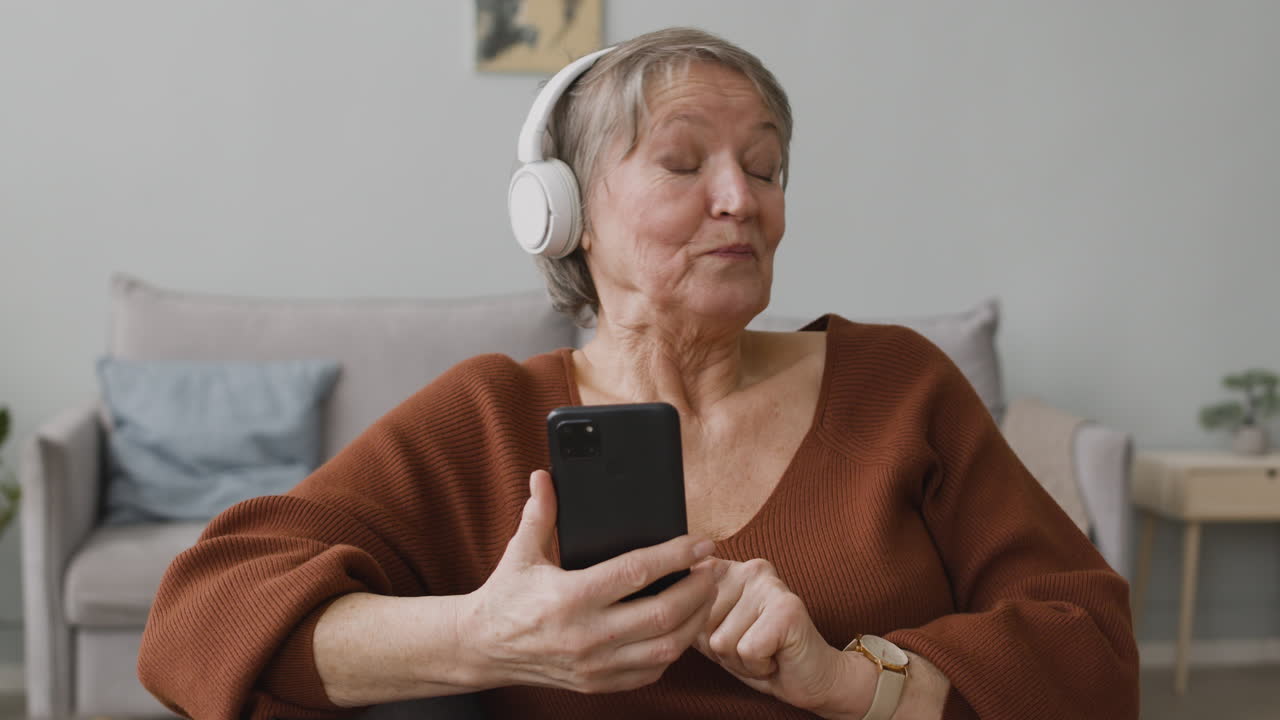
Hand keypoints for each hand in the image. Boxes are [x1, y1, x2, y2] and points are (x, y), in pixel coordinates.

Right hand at [460, 470, 718, 693]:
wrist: (482, 649)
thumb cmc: (506, 596)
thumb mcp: (521, 552)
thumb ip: (539, 513)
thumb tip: (543, 475)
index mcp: (569, 597)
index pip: (636, 573)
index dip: (676, 556)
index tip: (701, 543)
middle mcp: (586, 635)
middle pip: (663, 614)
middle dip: (698, 589)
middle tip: (713, 568)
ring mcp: (594, 665)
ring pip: (665, 648)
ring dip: (695, 620)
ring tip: (706, 595)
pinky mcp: (597, 684)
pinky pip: (651, 671)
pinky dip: (674, 650)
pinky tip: (682, 627)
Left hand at [695, 557, 872, 716]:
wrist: (809, 676)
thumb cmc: (759, 653)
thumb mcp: (713, 632)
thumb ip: (689, 614)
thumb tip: (662, 606)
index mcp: (727, 568)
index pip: (684, 601)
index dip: (700, 633)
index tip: (729, 633)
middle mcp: (749, 567)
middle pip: (701, 625)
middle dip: (720, 649)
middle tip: (750, 645)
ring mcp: (769, 584)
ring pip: (721, 641)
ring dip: (739, 660)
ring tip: (763, 651)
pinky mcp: (787, 607)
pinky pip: (746, 650)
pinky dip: (758, 666)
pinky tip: (775, 657)